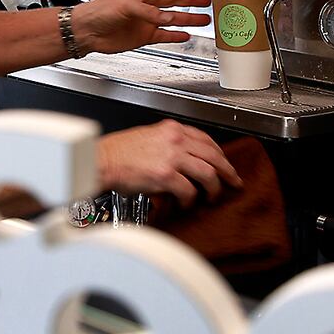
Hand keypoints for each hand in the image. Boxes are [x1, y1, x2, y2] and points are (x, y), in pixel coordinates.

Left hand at [71, 0, 209, 54]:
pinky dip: (175, 35)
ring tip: (203, 19)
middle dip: (191, 0)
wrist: (86, 30)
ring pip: (173, 19)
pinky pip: (163, 35)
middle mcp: (146, 7)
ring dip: (188, 18)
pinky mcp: (143, 37)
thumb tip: (167, 17)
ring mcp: (146, 22)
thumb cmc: (99, 11)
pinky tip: (186, 35)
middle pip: (174, 1)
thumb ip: (148, 11)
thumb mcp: (125, 5)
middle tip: (206, 1)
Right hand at [96, 121, 242, 206]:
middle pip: (214, 155)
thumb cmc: (117, 153)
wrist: (100, 161)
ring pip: (208, 173)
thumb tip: (183, 161)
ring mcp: (172, 157)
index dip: (220, 154)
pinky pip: (189, 190)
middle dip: (227, 171)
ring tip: (212, 197)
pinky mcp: (166, 175)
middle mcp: (175, 140)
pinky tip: (186, 203)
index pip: (206, 139)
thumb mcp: (147, 137)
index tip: (224, 164)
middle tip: (233, 182)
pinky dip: (191, 200)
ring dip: (214, 188)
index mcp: (171, 129)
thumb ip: (167, 144)